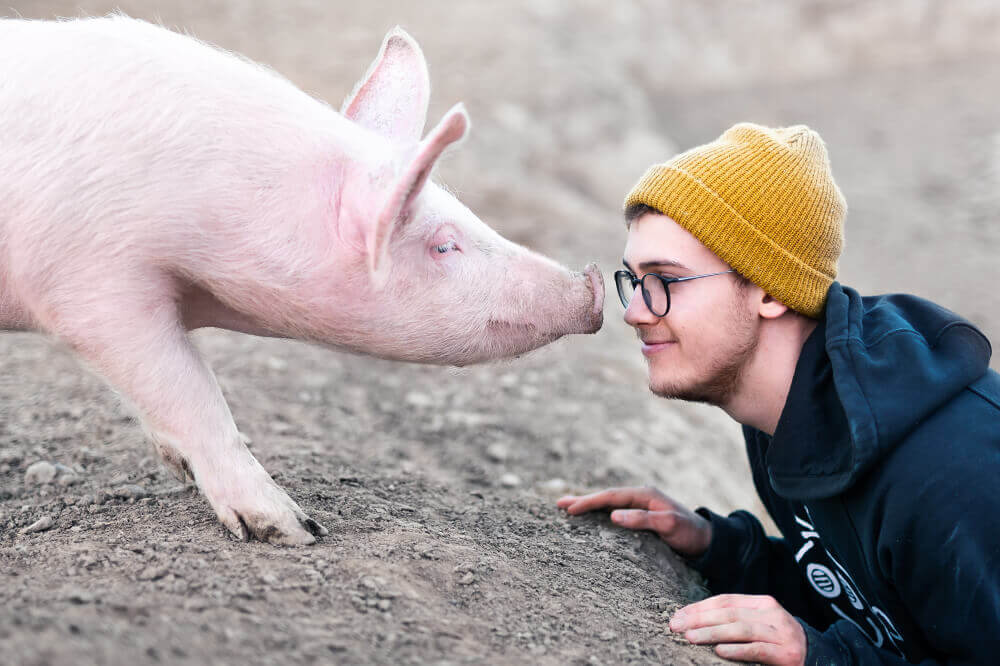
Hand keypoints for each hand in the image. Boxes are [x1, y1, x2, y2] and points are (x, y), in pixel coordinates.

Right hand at [556, 486, 711, 557]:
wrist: (708, 541)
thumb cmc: (689, 533)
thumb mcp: (668, 525)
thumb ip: (642, 519)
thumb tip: (613, 515)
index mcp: (645, 494)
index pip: (610, 496)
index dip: (589, 502)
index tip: (570, 509)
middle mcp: (641, 496)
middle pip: (606, 497)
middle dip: (582, 500)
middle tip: (559, 504)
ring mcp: (641, 506)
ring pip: (609, 504)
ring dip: (589, 506)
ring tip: (568, 509)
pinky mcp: (642, 516)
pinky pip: (615, 511)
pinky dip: (600, 513)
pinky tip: (591, 518)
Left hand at [670, 594, 806, 664]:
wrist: (821, 658)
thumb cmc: (780, 643)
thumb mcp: (759, 625)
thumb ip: (735, 620)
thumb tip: (694, 621)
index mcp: (763, 603)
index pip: (725, 601)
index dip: (699, 607)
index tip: (678, 616)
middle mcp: (772, 614)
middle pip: (729, 613)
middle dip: (699, 619)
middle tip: (676, 626)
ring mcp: (782, 633)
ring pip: (740, 629)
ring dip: (712, 633)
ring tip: (690, 637)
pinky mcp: (787, 654)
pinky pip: (758, 649)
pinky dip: (737, 650)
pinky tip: (719, 651)